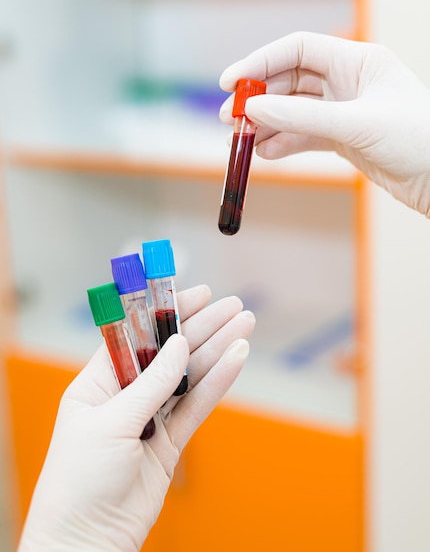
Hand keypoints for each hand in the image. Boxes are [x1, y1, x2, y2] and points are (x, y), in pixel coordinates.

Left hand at [18, 285, 254, 551]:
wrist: (88, 539)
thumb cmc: (80, 479)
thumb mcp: (111, 423)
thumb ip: (150, 384)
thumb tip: (178, 344)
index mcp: (99, 380)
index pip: (137, 335)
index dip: (166, 312)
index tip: (196, 293)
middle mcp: (126, 393)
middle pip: (170, 351)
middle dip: (202, 326)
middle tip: (234, 306)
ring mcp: (151, 417)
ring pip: (189, 375)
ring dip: (217, 349)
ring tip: (245, 325)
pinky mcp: (170, 440)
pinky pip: (197, 404)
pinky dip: (218, 382)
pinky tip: (237, 359)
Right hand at [219, 31, 429, 216]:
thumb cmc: (417, 139)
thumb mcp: (356, 124)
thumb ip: (302, 116)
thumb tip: (255, 108)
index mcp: (357, 61)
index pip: (298, 49)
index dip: (261, 61)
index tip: (231, 81)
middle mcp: (348, 82)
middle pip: (290, 81)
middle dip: (259, 99)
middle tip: (231, 117)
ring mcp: (344, 111)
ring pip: (293, 112)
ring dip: (266, 124)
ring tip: (240, 140)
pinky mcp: (342, 139)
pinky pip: (303, 136)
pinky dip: (282, 144)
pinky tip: (264, 153)